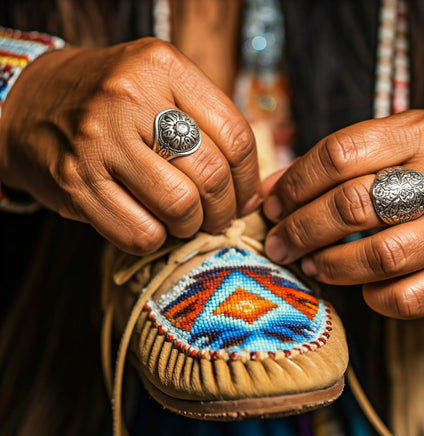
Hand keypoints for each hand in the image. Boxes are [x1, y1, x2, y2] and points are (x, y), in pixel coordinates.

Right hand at [0, 38, 259, 253]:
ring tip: (184, 221)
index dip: (248, 179)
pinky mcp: (76, 183)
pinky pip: (140, 233)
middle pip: (211, 175)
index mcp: (162, 67)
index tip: (244, 197)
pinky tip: (151, 226)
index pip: (235, 135)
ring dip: (191, 226)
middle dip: (224, 210)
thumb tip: (251, 190)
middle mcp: (130, 97)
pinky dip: (156, 239)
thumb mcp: (160, 85)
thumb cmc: (111, 101)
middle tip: (217, 216)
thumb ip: (207, 123)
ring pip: (180, 206)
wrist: (31, 103)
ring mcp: (98, 140)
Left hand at [262, 110, 423, 317]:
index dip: (294, 185)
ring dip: (331, 266)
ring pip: (380, 256)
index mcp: (422, 133)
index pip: (339, 155)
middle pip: (352, 206)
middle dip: (300, 230)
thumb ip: (335, 166)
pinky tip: (363, 288)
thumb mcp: (392, 149)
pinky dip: (374, 298)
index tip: (273, 206)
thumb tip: (272, 192)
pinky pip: (408, 298)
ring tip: (311, 265)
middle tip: (279, 244)